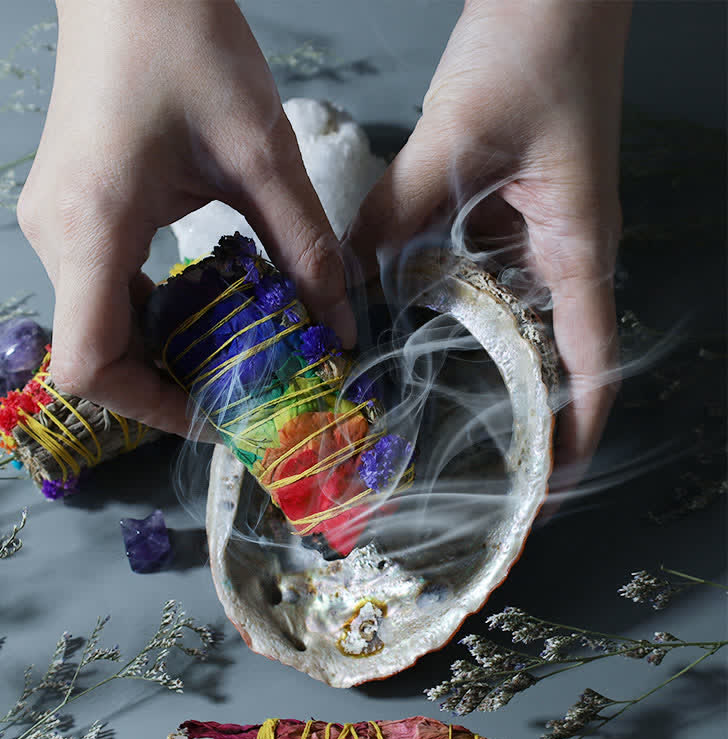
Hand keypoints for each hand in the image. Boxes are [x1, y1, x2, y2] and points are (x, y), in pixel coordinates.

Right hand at [18, 0, 353, 438]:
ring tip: (232, 351)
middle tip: (242, 388)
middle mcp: (56, 234)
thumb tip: (339, 330)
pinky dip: (153, 313)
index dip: (153, 408)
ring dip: (163, 350)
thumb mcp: (263, 156)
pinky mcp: (70, 211)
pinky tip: (205, 300)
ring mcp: (55, 224)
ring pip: (99, 327)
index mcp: (92, 225)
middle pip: (97, 355)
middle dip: (169, 385)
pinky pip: (104, 291)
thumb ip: (306, 250)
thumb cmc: (189, 45)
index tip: (219, 414)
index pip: (90, 364)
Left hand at [345, 0, 630, 494]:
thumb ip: (398, 212)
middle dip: (522, 419)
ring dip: (486, 370)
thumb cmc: (535, 49)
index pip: (590, 366)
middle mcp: (561, 254)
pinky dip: (456, 312)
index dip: (575, 436)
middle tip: (472, 473)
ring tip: (436, 420)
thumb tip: (345, 277)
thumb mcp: (457, 140)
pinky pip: (485, 279)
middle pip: (552, 360)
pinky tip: (412, 329)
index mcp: (577, 248)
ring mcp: (536, 236)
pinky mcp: (510, 213)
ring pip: (514, 323)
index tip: (550, 493)